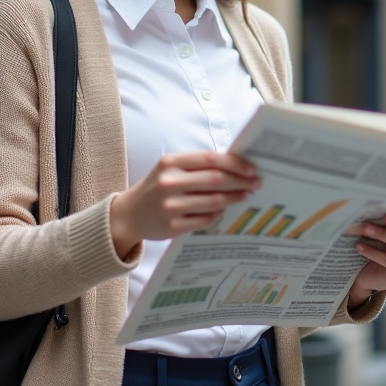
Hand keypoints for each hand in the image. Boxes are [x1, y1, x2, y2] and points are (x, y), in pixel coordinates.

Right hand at [109, 151, 259, 257]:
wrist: (129, 214)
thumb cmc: (158, 186)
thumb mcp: (171, 168)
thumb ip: (198, 165)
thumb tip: (236, 165)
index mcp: (171, 162)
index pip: (211, 159)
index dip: (235, 163)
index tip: (252, 168)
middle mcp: (169, 182)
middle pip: (216, 180)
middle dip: (241, 181)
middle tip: (256, 183)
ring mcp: (170, 206)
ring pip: (214, 201)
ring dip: (235, 198)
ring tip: (246, 195)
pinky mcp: (173, 226)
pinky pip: (206, 219)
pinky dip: (220, 213)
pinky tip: (226, 208)